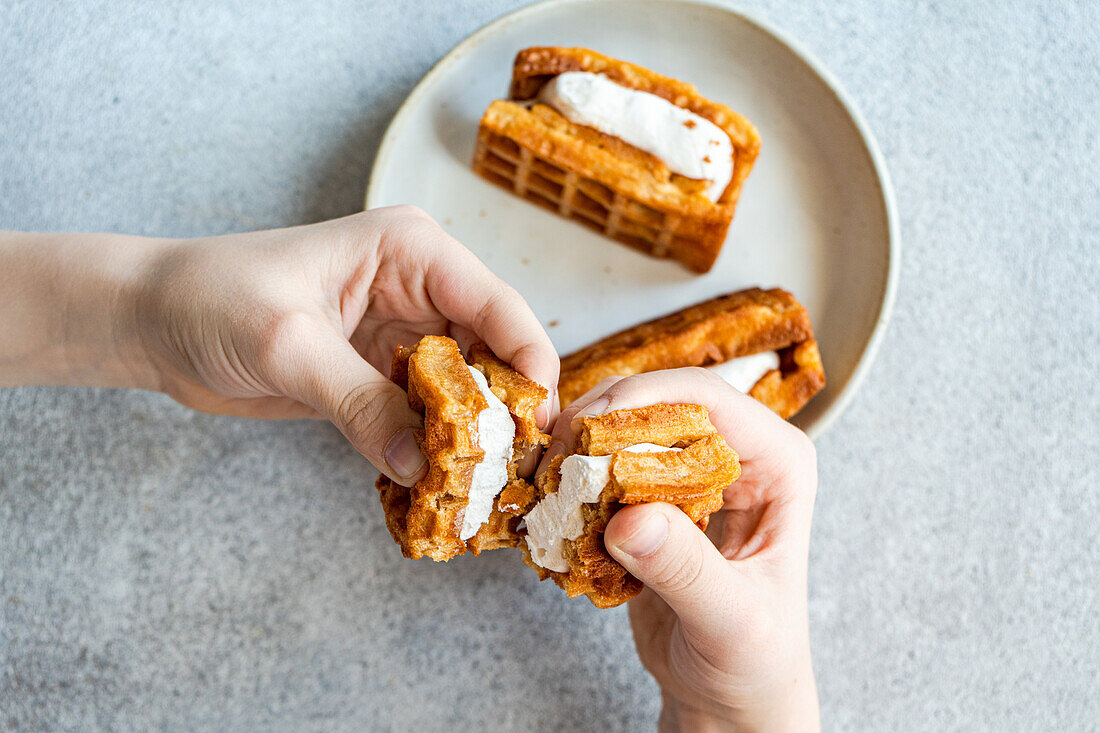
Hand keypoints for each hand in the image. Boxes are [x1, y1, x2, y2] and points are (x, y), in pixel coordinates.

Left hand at [129, 206, 557, 483]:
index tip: (541, 424)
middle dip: (504, 411)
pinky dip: (433, 450)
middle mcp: (419, 291)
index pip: (497, 306)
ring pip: (464, 391)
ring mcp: (402, 336)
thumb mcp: (288, 344)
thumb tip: (423, 465)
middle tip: (515, 472)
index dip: (529, 363)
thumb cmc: (212, 297)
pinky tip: (436, 484)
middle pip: (492, 354)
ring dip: (471, 438)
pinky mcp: (379, 377)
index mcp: (411, 252)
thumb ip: (358, 402)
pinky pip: (425, 417)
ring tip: (482, 489)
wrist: (154, 322)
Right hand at [540, 369, 819, 731]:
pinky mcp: (652, 497)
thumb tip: (631, 519)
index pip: (710, 399)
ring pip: (624, 428)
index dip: (645, 398)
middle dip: (600, 420)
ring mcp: (691, 473)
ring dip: (578, 449)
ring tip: (546, 483)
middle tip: (554, 456)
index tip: (588, 425)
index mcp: (778, 463)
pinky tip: (550, 505)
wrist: (730, 696)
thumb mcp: (730, 621)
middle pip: (658, 402)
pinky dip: (573, 481)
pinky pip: (605, 468)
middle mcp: (736, 454)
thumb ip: (687, 570)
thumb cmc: (755, 660)